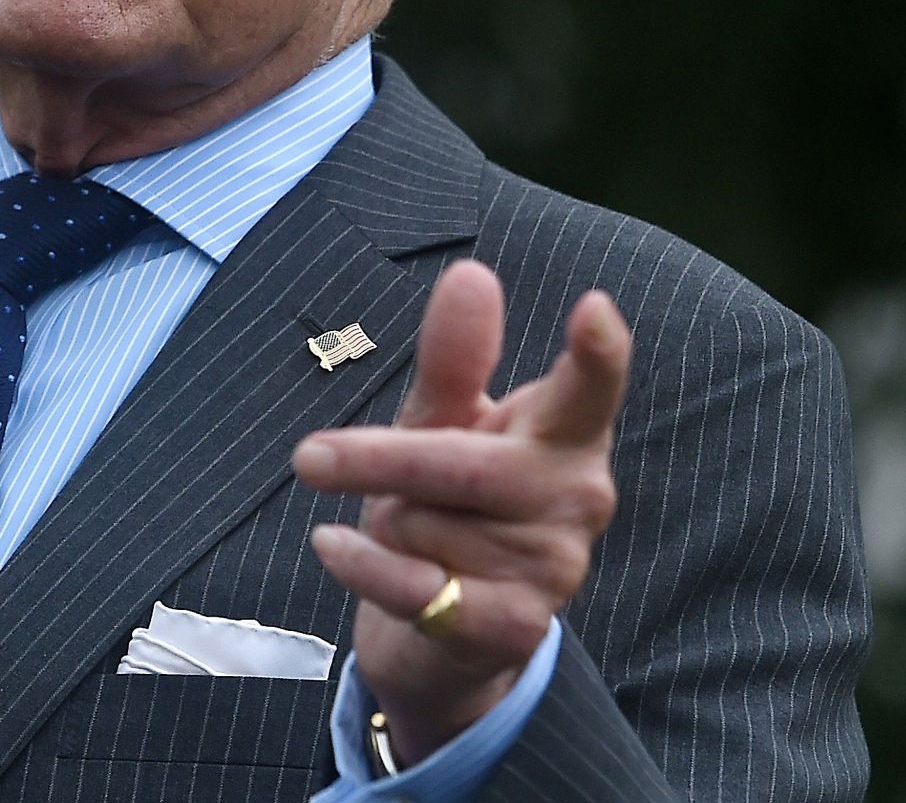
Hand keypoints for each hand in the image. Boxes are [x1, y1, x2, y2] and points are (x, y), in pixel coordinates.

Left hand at [293, 259, 631, 766]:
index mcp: (566, 434)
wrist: (443, 632)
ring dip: (388, 524)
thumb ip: (454, 357)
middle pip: (464, 463)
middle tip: (308, 458)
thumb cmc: (447, 505)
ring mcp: (554, 566)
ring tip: (404, 535)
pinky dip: (362, 564)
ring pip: (426, 524)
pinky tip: (337, 546)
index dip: (598, 353)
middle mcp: (578, 497)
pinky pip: (416, 584)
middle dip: (378, 461)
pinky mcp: (516, 626)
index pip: (591, 388)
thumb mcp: (443, 423)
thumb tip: (471, 273)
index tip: (593, 309)